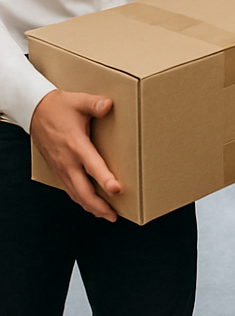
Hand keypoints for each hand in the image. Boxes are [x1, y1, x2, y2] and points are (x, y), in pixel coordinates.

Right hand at [30, 89, 120, 220]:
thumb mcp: (79, 101)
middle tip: (114, 215)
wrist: (36, 112)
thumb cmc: (60, 107)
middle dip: (98, 205)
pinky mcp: (58, 169)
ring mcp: (61, 167)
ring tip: (106, 215)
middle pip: (82, 190)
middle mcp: (67, 161)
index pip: (92, 166)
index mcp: (76, 145)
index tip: (117, 189)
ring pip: (75, 193)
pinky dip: (80, 199)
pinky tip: (90, 203)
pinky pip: (69, 189)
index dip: (104, 179)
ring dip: (90, 206)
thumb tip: (108, 105)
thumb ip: (95, 103)